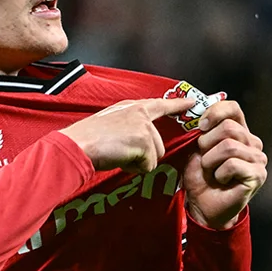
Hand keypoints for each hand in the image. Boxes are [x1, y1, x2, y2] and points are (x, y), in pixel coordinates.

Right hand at [59, 98, 195, 173]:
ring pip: (154, 156)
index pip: (160, 104)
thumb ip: (128, 128)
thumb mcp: (109, 124)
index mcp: (131, 107)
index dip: (178, 104)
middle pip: (157, 145)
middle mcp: (140, 113)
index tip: (193, 101)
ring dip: (137, 162)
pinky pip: (148, 166)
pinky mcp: (145, 141)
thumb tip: (138, 145)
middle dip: (143, 156)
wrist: (77, 144)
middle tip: (119, 153)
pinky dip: (134, 169)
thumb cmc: (86, 139)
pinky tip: (119, 160)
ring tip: (117, 155)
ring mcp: (144, 127)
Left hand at [183, 100, 266, 229]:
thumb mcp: (197, 148)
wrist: (203, 206)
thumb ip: (202, 129)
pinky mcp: (258, 175)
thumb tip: (198, 109)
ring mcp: (258, 159)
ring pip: (229, 146)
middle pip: (229, 128)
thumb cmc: (201, 176)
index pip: (232, 108)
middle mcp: (253, 142)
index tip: (201, 126)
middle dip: (207, 144)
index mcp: (240, 131)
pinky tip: (221, 181)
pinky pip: (232, 164)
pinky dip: (219, 173)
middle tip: (205, 160)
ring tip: (211, 172)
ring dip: (211, 161)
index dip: (214, 113)